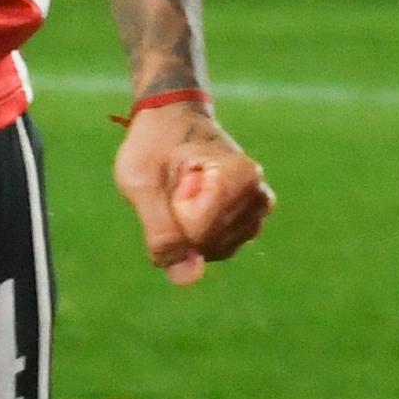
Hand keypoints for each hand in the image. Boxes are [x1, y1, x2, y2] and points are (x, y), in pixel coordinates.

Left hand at [112, 99, 270, 285]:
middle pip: (209, 243)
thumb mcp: (140, 182)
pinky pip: (220, 249)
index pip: (199, 229)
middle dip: (181, 225)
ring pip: (216, 251)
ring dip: (189, 231)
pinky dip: (199, 235)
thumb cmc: (155, 144)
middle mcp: (258, 194)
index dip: (172, 214)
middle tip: (176, 183)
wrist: (172, 120)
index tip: (173, 176)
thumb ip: (161, 231)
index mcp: (239, 174)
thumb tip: (187, 279)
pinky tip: (194, 206)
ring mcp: (257, 211)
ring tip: (185, 191)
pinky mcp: (251, 221)